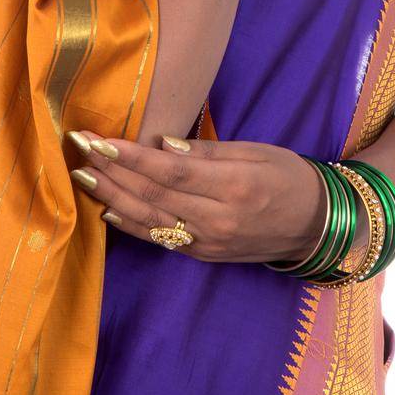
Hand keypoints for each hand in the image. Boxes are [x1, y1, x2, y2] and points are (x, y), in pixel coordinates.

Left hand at [66, 129, 326, 265]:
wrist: (315, 226)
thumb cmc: (289, 177)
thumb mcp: (257, 152)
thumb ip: (208, 151)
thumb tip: (162, 144)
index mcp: (234, 186)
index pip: (171, 171)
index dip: (131, 156)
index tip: (98, 139)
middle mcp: (218, 219)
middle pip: (153, 194)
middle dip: (111, 171)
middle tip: (78, 148)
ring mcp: (209, 242)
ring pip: (150, 218)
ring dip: (112, 195)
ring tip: (82, 175)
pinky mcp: (204, 255)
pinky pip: (161, 238)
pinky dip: (131, 224)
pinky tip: (108, 208)